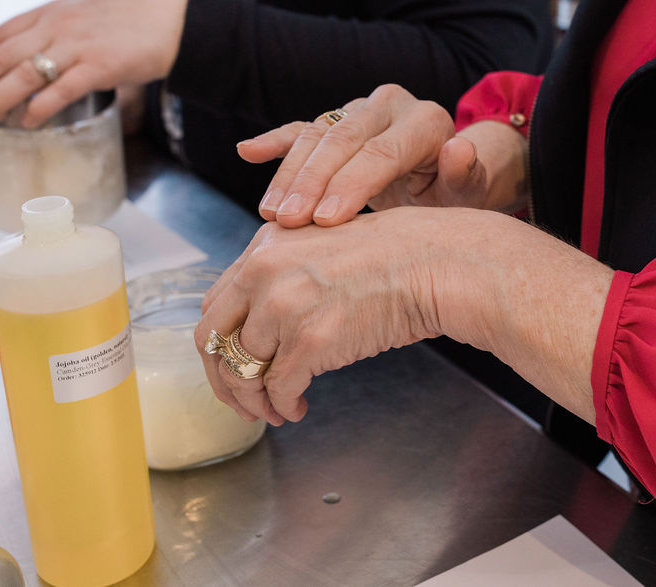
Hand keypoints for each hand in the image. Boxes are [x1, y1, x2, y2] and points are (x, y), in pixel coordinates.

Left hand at [0, 0, 187, 127]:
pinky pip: (60, 90)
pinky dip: (39, 106)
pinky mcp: (101, 67)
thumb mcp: (87, 16)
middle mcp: (58, 25)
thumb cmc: (135, 24)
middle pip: (3, 54)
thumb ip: (61, 31)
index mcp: (53, 12)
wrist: (175, 23)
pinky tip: (27, 120)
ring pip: (24, 73)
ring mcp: (78, 45)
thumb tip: (40, 58)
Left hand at [194, 205, 611, 426]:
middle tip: (241, 400)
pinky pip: (278, 388)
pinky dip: (282, 406)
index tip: (232, 364)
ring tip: (274, 410)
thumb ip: (286, 274)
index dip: (220, 343)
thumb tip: (265, 319)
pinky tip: (297, 407)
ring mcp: (285, 306)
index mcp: (266, 245)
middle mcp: (265, 272)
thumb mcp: (325, 245)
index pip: (217, 303)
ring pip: (243, 370)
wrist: (440, 263)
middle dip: (224, 378)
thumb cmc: (399, 255)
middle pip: (215, 339)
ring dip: (255, 399)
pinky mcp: (311, 342)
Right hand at [236, 83, 527, 226]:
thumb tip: (459, 149)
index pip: (382, 152)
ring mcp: (360, 109)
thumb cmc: (455, 196)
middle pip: (343, 140)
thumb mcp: (468, 194)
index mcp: (426, 122)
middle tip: (288, 221)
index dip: (351, 185)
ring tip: (271, 215)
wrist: (446, 179)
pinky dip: (275, 142)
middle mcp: (391, 106)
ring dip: (290, 175)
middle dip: (312, 182)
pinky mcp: (337, 119)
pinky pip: (302, 129)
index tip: (324, 221)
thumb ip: (465, 175)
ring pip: (317, 135)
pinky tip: (247, 151)